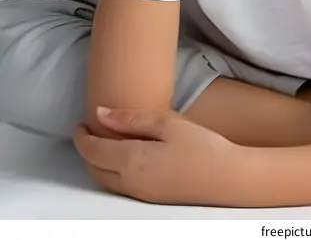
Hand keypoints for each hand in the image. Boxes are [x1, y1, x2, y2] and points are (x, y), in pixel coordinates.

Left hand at [73, 107, 244, 204]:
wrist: (229, 177)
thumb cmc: (203, 147)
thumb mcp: (168, 123)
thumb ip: (132, 119)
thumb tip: (102, 114)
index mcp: (132, 161)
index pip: (94, 151)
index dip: (82, 137)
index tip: (80, 124)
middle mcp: (132, 183)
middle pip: (95, 170)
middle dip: (86, 152)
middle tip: (88, 132)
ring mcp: (142, 194)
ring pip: (106, 181)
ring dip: (98, 164)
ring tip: (104, 143)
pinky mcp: (153, 198)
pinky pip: (121, 187)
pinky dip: (112, 172)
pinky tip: (124, 159)